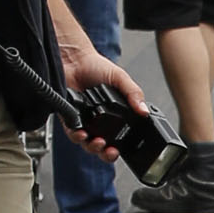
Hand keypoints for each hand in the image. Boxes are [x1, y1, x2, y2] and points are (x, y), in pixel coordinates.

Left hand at [46, 0, 147, 144]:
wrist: (75, 59)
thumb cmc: (96, 66)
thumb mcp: (120, 79)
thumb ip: (133, 94)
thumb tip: (144, 110)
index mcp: (114, 116)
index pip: (119, 138)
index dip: (120, 148)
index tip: (121, 149)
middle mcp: (99, 122)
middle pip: (103, 147)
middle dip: (106, 153)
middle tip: (111, 151)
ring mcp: (84, 121)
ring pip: (87, 144)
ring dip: (92, 147)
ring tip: (97, 142)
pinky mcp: (69, 118)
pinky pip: (72, 133)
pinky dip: (77, 136)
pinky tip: (81, 133)